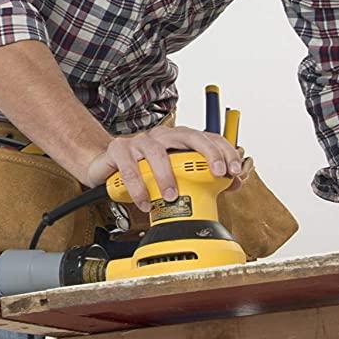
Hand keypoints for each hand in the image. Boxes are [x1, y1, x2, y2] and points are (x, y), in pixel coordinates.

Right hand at [84, 126, 247, 210]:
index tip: (234, 171)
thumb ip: (199, 177)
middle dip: (207, 153)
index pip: (207, 137)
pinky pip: (130, 169)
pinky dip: (137, 188)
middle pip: (188, 136)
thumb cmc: (142, 171)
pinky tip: (144, 202)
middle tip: (216, 173)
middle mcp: (161, 136)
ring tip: (170, 196)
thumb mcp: (173, 175)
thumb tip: (232, 183)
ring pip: (157, 153)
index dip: (224, 151)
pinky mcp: (118, 150)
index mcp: (177, 139)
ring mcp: (139, 141)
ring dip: (166, 176)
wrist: (104, 167)